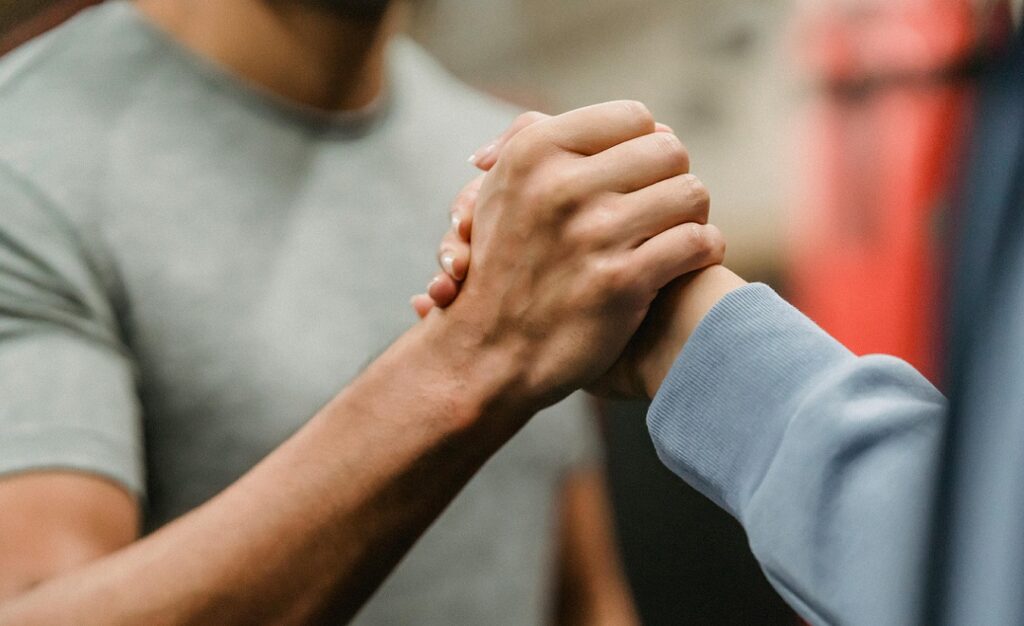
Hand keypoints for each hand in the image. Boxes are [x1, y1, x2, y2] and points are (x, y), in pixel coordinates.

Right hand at [417, 102, 724, 405]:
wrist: (486, 354)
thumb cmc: (504, 268)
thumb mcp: (501, 190)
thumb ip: (544, 141)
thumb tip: (618, 119)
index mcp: (533, 152)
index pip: (633, 117)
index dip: (645, 146)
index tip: (637, 178)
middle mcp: (562, 185)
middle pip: (670, 150)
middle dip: (671, 180)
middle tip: (662, 208)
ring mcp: (592, 234)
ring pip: (691, 193)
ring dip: (692, 216)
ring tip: (676, 234)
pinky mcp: (620, 281)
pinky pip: (698, 242)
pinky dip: (704, 251)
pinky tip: (686, 262)